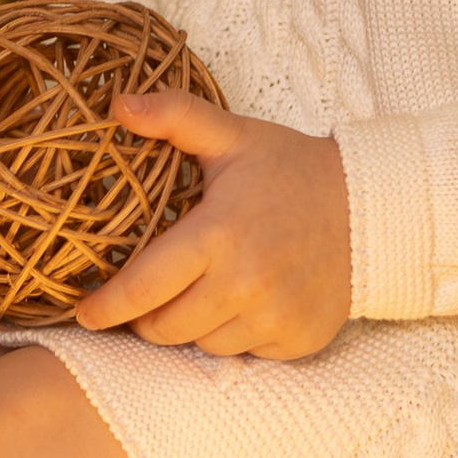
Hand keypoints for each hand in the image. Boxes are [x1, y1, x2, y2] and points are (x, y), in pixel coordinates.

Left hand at [70, 93, 350, 359]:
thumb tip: (117, 104)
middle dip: (146, 316)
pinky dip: (234, 333)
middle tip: (150, 293)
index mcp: (218, 235)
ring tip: (206, 287)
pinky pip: (244, 353)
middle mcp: (245, 285)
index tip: (85, 312)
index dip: (106, 306)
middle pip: (164, 328)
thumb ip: (174, 116)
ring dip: (192, 325)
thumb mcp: (232, 136)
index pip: (143, 288)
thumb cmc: (291, 169)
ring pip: (201, 344)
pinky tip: (246, 300)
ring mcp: (273, 317)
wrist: (372, 206)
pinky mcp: (296, 340)